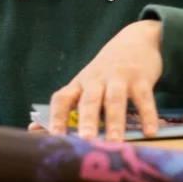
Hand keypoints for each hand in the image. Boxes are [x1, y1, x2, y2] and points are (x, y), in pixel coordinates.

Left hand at [46, 19, 162, 140]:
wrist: (135, 39)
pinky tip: (150, 132)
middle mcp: (96, 79)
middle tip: (85, 140)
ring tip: (115, 142)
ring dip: (114, 121)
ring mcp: (119, 77)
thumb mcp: (84, 85)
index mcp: (80, 84)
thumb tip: (33, 130)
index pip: (62, 98)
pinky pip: (144, 98)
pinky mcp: (141, 78)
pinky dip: (147, 114)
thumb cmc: (105, 71)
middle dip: (86, 120)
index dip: (56, 117)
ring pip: (115, 99)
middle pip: (89, 99)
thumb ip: (64, 108)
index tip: (55, 138)